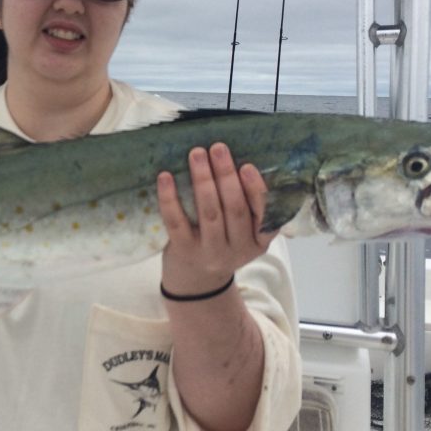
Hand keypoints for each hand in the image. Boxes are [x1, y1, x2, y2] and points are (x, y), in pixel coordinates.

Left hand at [157, 143, 275, 297]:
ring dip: (203, 180)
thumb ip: (247, 207)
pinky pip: (177, 222)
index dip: (256, 191)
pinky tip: (166, 177)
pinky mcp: (184, 250)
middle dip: (226, 176)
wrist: (196, 282)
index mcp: (259, 242)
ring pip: (209, 213)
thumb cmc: (223, 243)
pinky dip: (170, 198)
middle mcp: (238, 249)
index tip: (247, 166)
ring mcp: (210, 251)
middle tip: (218, 148)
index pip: (265, 217)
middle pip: (235, 209)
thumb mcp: (244, 234)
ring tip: (196, 154)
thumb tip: (235, 160)